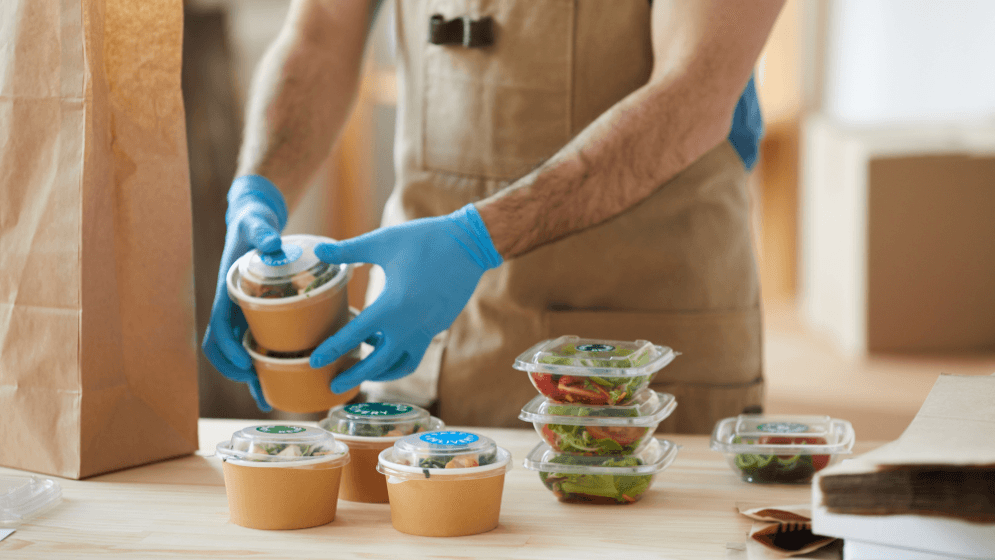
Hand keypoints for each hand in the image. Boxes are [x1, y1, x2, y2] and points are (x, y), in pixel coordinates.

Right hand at [202, 175, 287, 411]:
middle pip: (224, 349)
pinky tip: (282, 374)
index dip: (228, 351)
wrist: (252, 219)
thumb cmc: (252, 222)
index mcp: (226, 291)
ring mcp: (242, 311)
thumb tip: (271, 242)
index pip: (218, 328)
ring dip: (250, 375)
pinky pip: (255, 341)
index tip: (245, 366)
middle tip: (260, 391)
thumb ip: (261, 232)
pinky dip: (263, 360)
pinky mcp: (255, 312)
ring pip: (239, 351)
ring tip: (268, 398)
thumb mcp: (255, 224)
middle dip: (237, 372)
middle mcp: (230, 306)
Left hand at [310, 204, 502, 392]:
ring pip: (402, 363)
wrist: (471, 244)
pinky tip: (387, 339)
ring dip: (381, 370)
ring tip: (364, 367)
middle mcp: (410, 325)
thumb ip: (348, 250)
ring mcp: (428, 328)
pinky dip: (398, 352)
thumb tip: (318, 248)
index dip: (332, 350)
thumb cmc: (425, 240)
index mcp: (392, 306)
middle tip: (334, 385)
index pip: (354, 336)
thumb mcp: (383, 242)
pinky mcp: (439, 325)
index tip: (315, 362)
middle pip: (379, 364)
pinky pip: (415, 349)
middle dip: (355, 376)